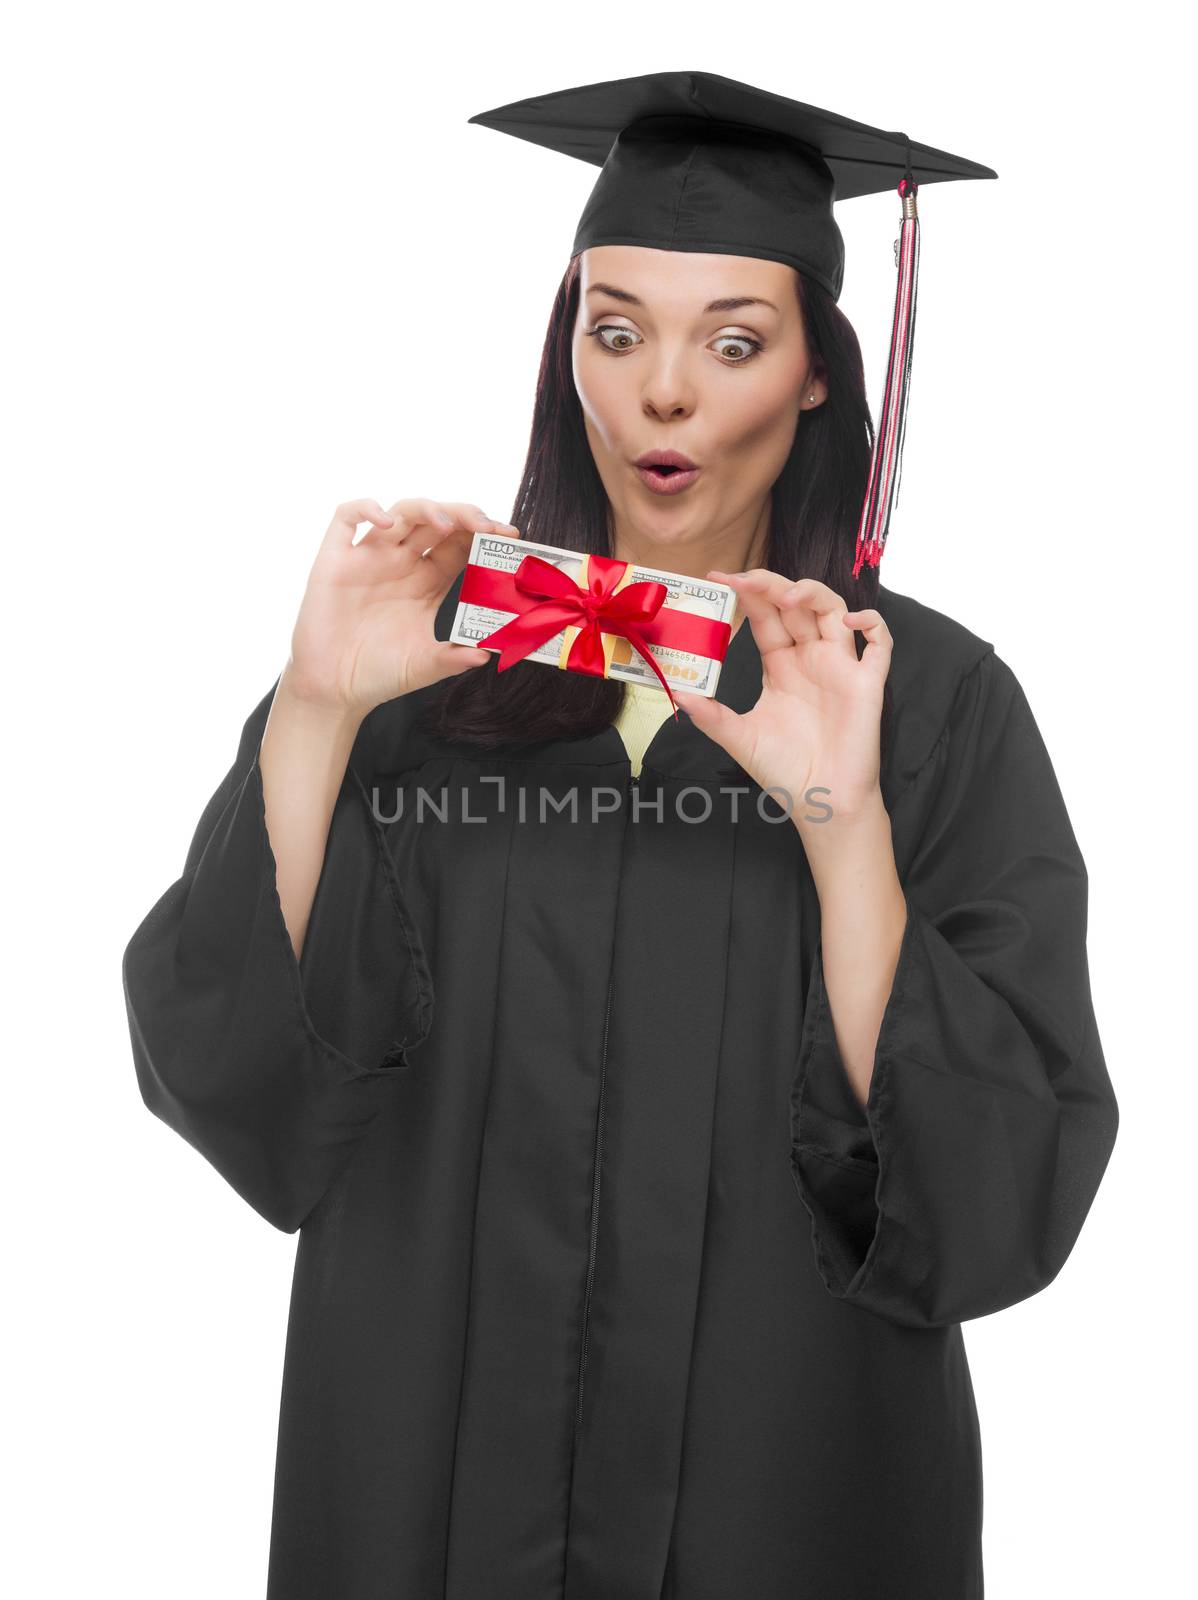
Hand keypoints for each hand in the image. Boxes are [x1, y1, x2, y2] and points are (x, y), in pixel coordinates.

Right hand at [283, 497, 519, 718]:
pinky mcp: (335, 560)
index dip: (483, 537)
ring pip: (401, 513)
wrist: (334, 689)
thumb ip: (453, 658)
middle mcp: (401, 563)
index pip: (460, 546)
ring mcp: (369, 558)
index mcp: (428, 582)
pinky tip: (386, 521)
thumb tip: (485, 654)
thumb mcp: (424, 666)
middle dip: (464, 516)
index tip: (508, 537)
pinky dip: (365, 508)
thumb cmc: (380, 673)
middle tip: (486, 526)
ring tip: (447, 523)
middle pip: (437, 523)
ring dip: (427, 509)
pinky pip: (346, 518)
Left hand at [672, 572, 891, 827]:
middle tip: (744, 577)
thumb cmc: (784, 771)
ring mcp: (839, 667)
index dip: (746, 593)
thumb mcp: (739, 738)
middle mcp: (810, 658)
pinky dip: (871, 622)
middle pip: (795, 603)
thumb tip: (675, 692)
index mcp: (780, 665)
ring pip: (833, 609)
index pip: (765, 615)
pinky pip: (880, 642)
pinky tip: (848, 621)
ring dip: (814, 593)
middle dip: (771, 584)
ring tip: (788, 594)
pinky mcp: (867, 683)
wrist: (821, 803)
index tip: (717, 578)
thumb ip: (710, 714)